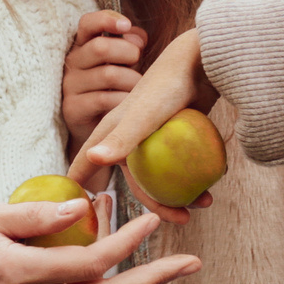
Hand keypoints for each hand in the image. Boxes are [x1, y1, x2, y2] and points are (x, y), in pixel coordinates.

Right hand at [0, 199, 197, 283]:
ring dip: (112, 273)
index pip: (90, 265)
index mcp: (17, 276)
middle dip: (153, 282)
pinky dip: (77, 278)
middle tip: (191, 263)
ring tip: (123, 228)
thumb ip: (33, 218)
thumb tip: (82, 211)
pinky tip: (73, 249)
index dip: (127, 245)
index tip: (150, 220)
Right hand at [63, 9, 146, 142]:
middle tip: (137, 64)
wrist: (99, 131)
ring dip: (132, 82)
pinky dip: (124, 101)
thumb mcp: (124, 64)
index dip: (107, 20)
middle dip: (128, 54)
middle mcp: (72, 63)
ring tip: (137, 90)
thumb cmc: (116, 90)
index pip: (88, 23)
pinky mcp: (72, 108)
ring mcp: (69, 86)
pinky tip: (129, 106)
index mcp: (83, 46)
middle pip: (101, 48)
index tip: (126, 25)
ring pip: (108, 75)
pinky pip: (105, 99)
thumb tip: (138, 37)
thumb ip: (131, 45)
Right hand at [71, 28, 217, 223]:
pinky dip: (191, 179)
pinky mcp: (173, 138)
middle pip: (135, 182)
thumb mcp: (143, 114)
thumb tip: (95, 161)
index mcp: (111, 134)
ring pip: (160, 177)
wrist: (201, 63)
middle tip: (182, 219)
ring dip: (180, 194)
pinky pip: (177, 166)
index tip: (74, 214)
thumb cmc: (167, 85)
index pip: (86, 163)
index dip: (79, 185)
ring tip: (204, 202)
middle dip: (156, 205)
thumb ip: (121, 137)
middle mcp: (129, 139)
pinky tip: (209, 186)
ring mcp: (152, 140)